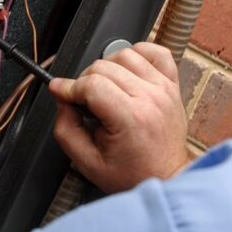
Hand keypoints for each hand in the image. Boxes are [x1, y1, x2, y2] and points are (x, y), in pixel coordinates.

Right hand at [49, 42, 188, 192]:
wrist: (166, 179)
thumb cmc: (133, 174)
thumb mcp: (87, 162)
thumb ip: (66, 129)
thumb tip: (62, 98)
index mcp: (131, 118)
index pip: (91, 84)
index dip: (69, 87)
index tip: (60, 91)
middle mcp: (150, 98)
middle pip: (104, 66)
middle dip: (85, 81)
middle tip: (84, 101)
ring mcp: (164, 88)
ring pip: (125, 54)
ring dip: (108, 67)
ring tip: (105, 88)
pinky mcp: (172, 85)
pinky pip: (155, 52)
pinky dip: (138, 54)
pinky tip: (128, 71)